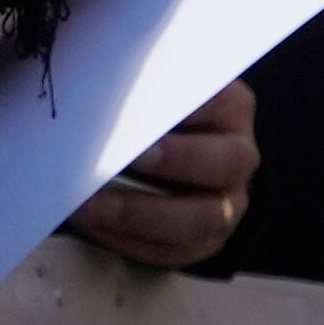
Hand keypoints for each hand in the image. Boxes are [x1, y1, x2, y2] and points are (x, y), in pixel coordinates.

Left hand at [69, 81, 259, 266]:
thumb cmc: (152, 113)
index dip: (184, 107)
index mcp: (230, 106)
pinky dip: (129, 239)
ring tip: (88, 205)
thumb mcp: (150, 90)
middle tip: (126, 155)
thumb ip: (132, 84)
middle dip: (176, 159)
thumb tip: (84, 75)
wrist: (175, 157)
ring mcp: (229, 203)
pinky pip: (175, 250)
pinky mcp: (206, 241)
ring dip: (140, 213)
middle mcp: (238, 155)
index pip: (217, 101)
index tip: (140, 106)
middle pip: (226, 161)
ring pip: (202, 218)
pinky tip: (90, 224)